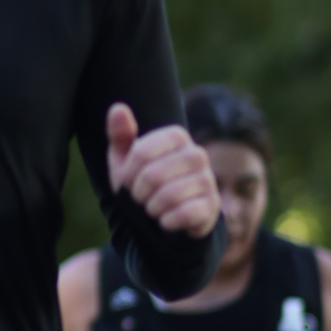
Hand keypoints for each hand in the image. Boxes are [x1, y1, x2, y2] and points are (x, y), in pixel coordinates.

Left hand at [105, 104, 220, 236]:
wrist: (166, 216)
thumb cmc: (142, 183)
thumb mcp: (125, 161)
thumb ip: (120, 135)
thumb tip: (118, 108)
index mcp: (176, 137)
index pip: (140, 153)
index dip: (128, 173)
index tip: (129, 181)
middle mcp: (197, 154)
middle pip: (152, 175)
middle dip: (138, 193)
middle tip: (140, 198)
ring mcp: (208, 180)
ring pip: (168, 196)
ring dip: (152, 208)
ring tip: (152, 208)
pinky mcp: (212, 205)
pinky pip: (185, 214)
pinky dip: (167, 221)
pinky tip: (166, 220)